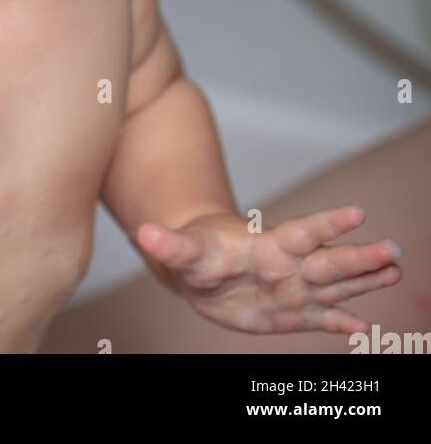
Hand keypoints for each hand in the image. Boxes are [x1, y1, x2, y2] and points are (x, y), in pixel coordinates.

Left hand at [136, 205, 403, 335]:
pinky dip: (342, 322)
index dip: (328, 225)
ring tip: (396, 270)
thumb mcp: (183, 250)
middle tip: (394, 250)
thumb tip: (145, 234)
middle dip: (360, 257)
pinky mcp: (292, 313)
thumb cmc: (197, 251)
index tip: (358, 213)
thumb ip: (170, 245)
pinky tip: (364, 328)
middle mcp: (289, 266)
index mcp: (268, 246)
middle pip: (329, 261)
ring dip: (364, 280)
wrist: (200, 270)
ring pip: (336, 285)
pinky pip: (322, 318)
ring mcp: (294, 289)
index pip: (303, 232)